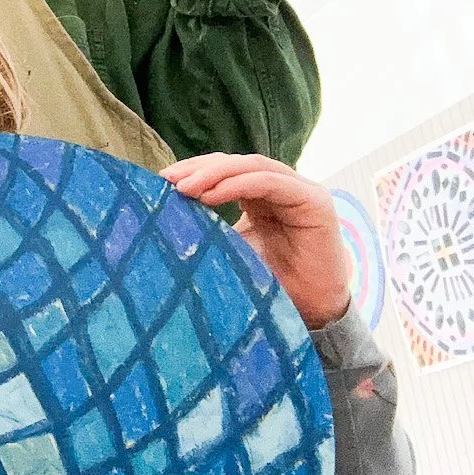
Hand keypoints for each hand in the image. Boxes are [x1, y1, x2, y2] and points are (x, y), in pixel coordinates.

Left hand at [160, 154, 350, 326]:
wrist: (311, 311)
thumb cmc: (269, 283)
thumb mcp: (229, 249)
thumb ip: (208, 227)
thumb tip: (160, 217)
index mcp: (260, 195)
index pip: (224, 169)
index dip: (193, 170)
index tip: (161, 180)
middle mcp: (280, 187)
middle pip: (235, 163)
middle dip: (199, 169)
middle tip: (167, 180)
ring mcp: (299, 191)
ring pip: (252, 166)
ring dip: (215, 173)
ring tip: (184, 187)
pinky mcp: (314, 201)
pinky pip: (271, 183)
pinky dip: (239, 184)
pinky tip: (211, 195)